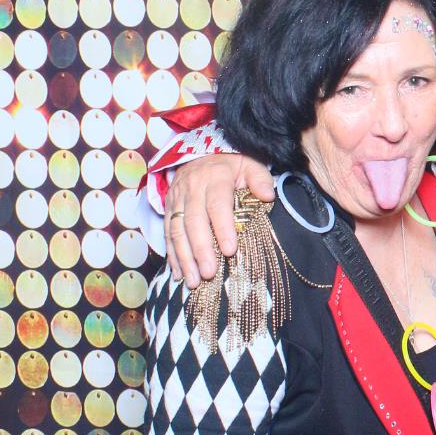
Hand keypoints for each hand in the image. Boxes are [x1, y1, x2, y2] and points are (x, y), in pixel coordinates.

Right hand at [166, 154, 273, 286]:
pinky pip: (167, 233)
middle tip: (209, 274)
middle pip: (193, 222)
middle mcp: (191, 187)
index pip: (217, 205)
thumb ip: (260, 179)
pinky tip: (179, 273)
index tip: (230, 250)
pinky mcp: (168, 208)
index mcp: (214, 176)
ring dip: (184, 258)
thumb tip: (268, 196)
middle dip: (201, 250)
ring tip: (194, 281)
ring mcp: (176, 198)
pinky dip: (172, 255)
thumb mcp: (250, 164)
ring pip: (177, 230)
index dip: (222, 228)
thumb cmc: (231, 165)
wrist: (200, 153)